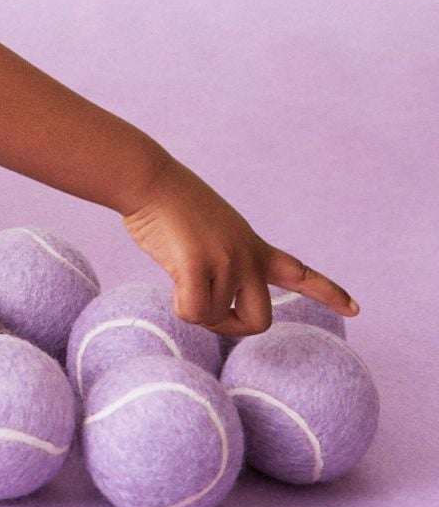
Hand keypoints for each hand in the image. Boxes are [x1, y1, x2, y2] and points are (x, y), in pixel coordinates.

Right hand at [121, 152, 358, 339]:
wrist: (149, 180)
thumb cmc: (170, 208)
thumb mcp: (212, 234)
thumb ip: (223, 265)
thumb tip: (210, 307)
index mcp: (254, 246)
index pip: (300, 273)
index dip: (328, 293)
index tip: (356, 308)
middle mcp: (247, 256)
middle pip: (259, 321)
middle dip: (231, 326)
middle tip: (205, 310)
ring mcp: (226, 260)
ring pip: (215, 318)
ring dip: (193, 308)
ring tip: (178, 273)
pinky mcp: (198, 264)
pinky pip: (193, 313)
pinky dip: (180, 307)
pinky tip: (170, 282)